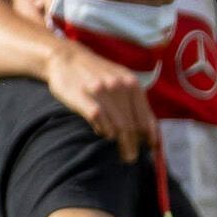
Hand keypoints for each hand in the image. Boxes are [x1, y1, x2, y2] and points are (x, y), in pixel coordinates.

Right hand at [40, 41, 156, 160]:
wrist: (66, 57)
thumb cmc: (97, 74)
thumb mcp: (121, 80)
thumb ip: (134, 101)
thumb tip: (150, 130)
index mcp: (132, 84)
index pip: (145, 118)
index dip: (149, 137)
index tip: (150, 149)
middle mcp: (120, 86)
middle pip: (132, 126)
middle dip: (134, 146)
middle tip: (131, 158)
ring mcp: (101, 91)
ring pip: (118, 126)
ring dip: (121, 144)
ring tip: (122, 155)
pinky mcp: (83, 97)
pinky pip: (99, 119)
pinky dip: (103, 131)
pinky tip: (102, 133)